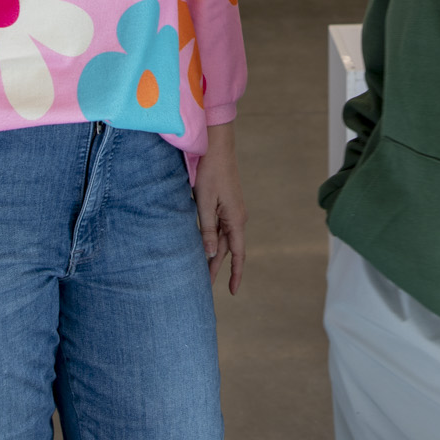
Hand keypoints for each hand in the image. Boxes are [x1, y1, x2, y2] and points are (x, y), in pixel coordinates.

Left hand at [196, 122, 246, 294]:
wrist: (216, 147)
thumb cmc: (210, 173)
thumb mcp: (205, 203)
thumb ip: (208, 230)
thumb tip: (212, 254)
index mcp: (235, 220)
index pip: (238, 254)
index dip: (236, 274)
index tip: (232, 292)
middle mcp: (237, 217)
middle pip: (228, 249)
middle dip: (217, 267)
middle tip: (204, 286)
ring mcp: (232, 210)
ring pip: (223, 238)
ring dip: (214, 253)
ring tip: (201, 270)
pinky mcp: (226, 203)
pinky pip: (220, 227)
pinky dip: (213, 239)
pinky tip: (204, 245)